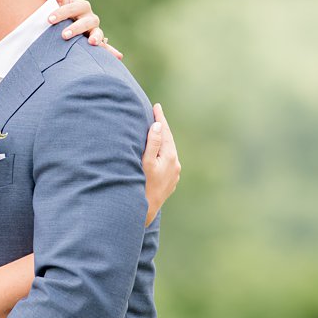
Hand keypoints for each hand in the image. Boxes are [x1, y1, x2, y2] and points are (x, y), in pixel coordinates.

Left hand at [44, 0, 122, 58]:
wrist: (65, 25)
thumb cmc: (61, 13)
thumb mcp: (59, 3)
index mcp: (81, 7)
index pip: (73, 7)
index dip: (62, 12)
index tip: (49, 19)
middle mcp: (90, 18)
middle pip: (86, 21)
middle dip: (75, 28)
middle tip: (63, 35)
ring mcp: (95, 30)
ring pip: (97, 33)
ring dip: (96, 37)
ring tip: (92, 42)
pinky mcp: (97, 42)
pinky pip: (106, 47)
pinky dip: (111, 51)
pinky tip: (118, 56)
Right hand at [143, 103, 179, 225]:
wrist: (146, 210)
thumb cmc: (142, 185)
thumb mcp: (145, 162)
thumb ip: (152, 143)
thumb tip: (158, 125)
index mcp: (170, 156)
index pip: (165, 132)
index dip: (160, 118)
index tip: (157, 106)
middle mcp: (175, 164)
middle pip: (168, 140)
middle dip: (162, 127)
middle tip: (156, 113)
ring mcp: (174, 173)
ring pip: (169, 151)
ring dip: (163, 140)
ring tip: (156, 130)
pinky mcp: (171, 180)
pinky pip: (168, 160)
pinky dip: (163, 152)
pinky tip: (158, 151)